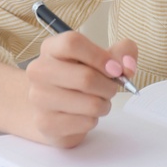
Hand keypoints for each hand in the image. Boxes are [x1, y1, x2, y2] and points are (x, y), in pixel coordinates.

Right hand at [21, 31, 137, 147]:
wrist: (52, 109)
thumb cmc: (78, 78)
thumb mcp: (100, 58)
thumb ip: (121, 52)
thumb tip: (127, 66)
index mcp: (51, 48)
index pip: (72, 43)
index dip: (100, 56)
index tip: (116, 69)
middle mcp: (39, 70)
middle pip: (85, 77)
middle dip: (109, 86)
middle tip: (110, 88)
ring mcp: (39, 98)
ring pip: (90, 104)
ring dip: (104, 104)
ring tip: (97, 101)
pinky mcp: (45, 123)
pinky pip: (86, 122)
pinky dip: (94, 120)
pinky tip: (83, 115)